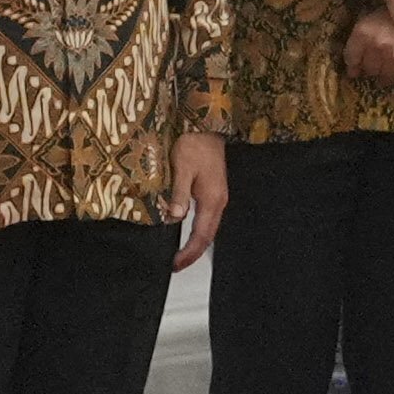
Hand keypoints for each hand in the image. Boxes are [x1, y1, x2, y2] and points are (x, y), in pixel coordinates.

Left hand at [166, 128, 226, 272]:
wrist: (204, 129)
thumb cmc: (193, 146)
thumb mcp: (182, 169)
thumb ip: (179, 194)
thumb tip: (174, 217)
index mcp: (212, 199)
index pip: (202, 234)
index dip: (190, 252)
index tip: (176, 264)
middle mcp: (218, 201)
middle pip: (208, 235)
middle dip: (193, 252)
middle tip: (176, 265)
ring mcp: (218, 197)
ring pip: (208, 228)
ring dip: (195, 243)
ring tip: (180, 255)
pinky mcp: (213, 192)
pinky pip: (207, 218)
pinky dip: (197, 231)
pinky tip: (186, 233)